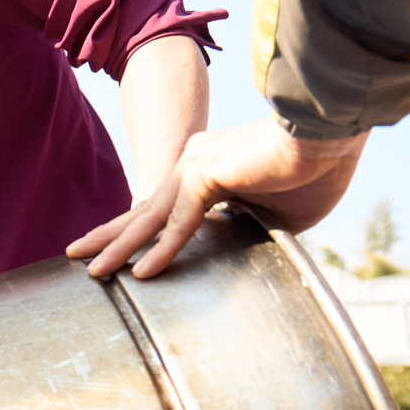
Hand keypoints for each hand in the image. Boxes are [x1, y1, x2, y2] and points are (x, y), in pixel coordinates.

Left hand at [66, 120, 368, 279]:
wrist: (332, 135)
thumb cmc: (315, 171)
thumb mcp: (279, 215)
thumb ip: (249, 228)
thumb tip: (244, 249)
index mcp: (208, 168)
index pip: (165, 207)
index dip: (141, 231)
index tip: (120, 250)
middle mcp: (194, 163)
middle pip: (145, 210)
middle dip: (111, 236)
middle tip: (77, 254)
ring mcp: (196, 166)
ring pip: (151, 218)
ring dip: (120, 248)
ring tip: (92, 271)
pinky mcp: (206, 174)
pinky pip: (180, 223)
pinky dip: (162, 250)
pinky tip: (141, 273)